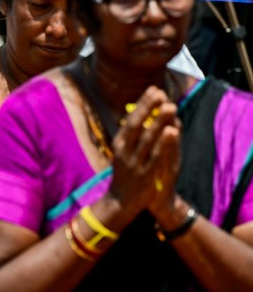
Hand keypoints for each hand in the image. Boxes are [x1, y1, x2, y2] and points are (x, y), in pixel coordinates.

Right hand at [108, 86, 180, 218]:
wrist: (121, 202)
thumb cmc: (125, 173)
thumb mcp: (123, 152)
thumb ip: (131, 135)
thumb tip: (140, 112)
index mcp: (119, 143)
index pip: (131, 119)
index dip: (143, 104)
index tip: (154, 89)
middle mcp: (124, 151)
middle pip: (137, 125)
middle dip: (149, 108)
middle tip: (161, 93)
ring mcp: (134, 162)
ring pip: (148, 138)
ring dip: (159, 121)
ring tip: (170, 106)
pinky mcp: (145, 174)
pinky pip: (156, 155)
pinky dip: (164, 142)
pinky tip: (171, 130)